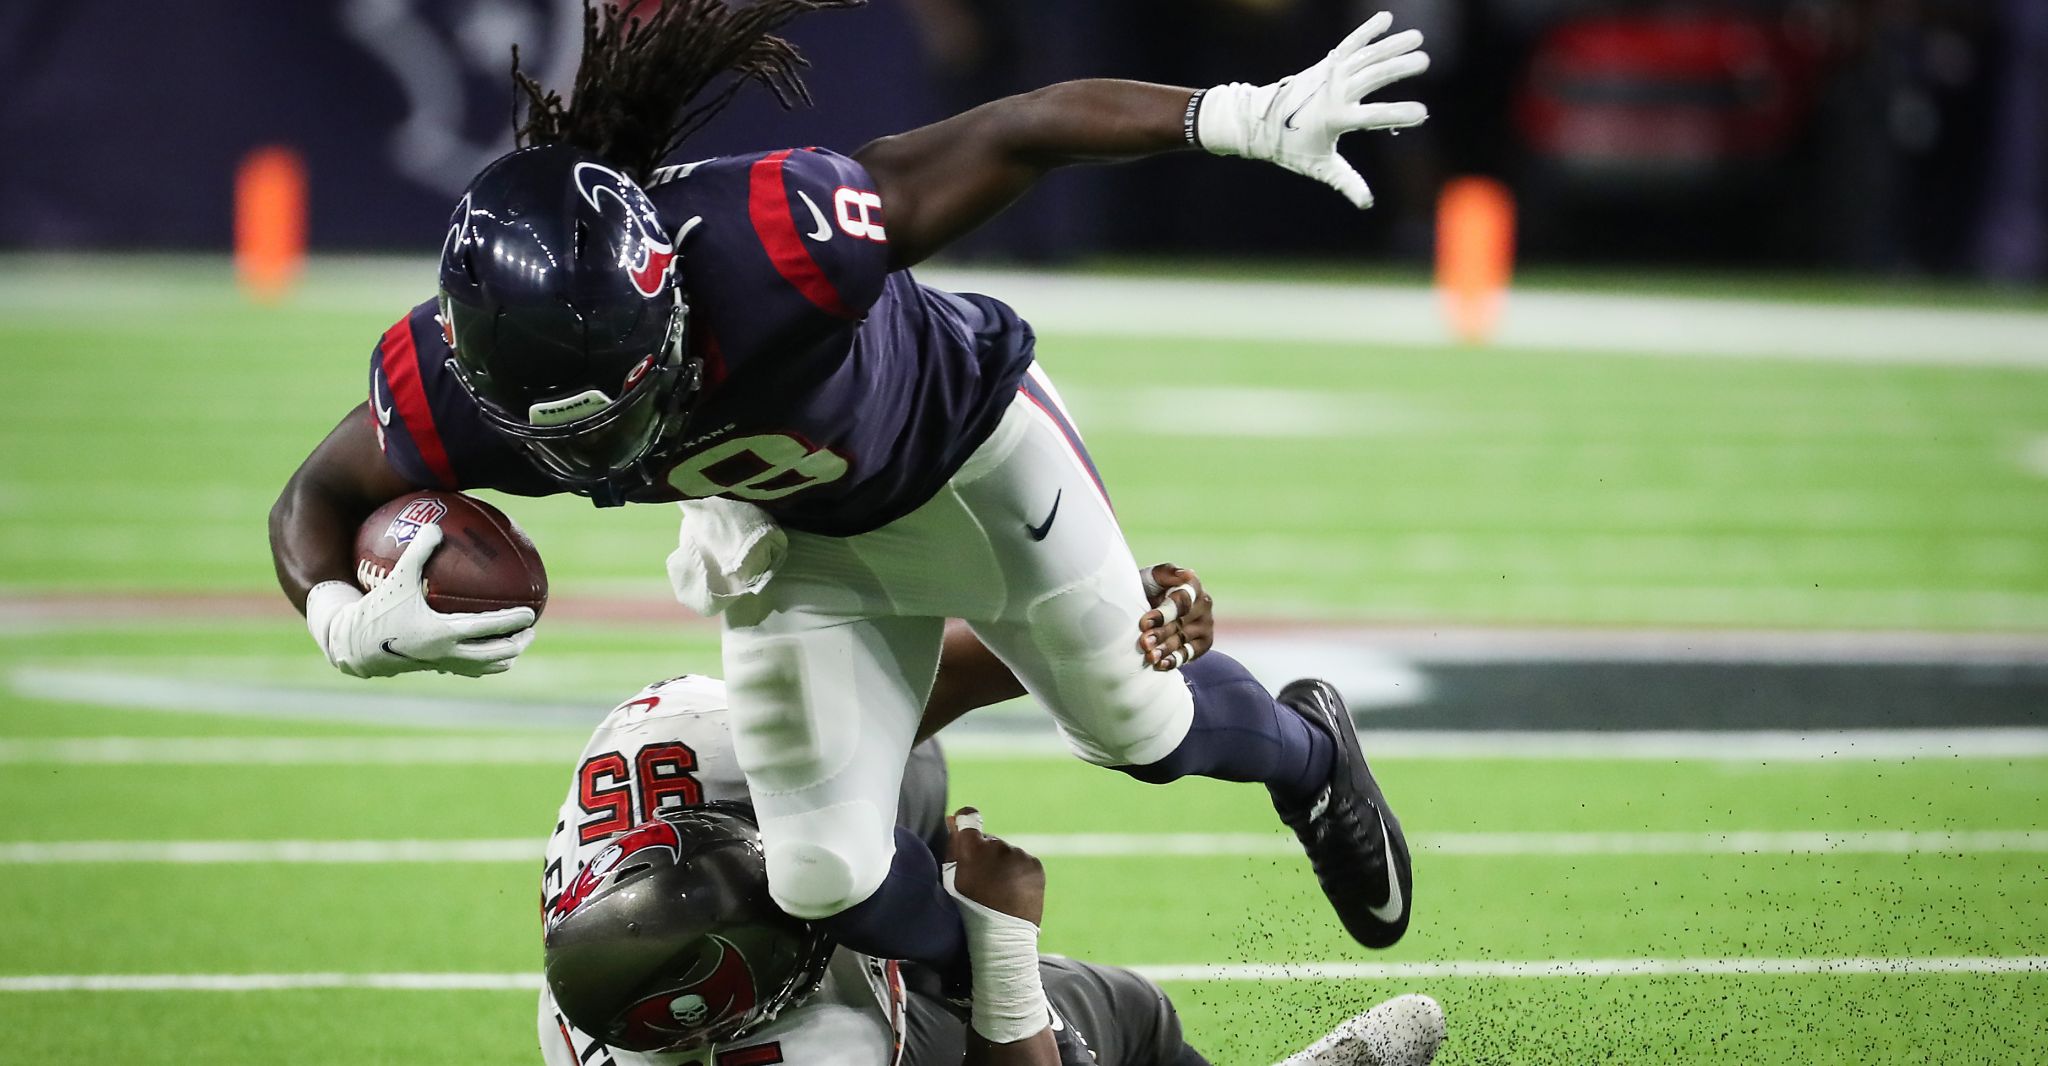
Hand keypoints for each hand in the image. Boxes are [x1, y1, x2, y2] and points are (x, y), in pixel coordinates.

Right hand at [304, 523, 536, 677]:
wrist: (353, 645)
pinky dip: (482, 664)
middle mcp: (447, 653)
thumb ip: (418, 551)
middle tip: (531, 631)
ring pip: (484, 667)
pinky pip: (466, 670)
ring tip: (515, 646)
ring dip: (504, 658)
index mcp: (444, 632)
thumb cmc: (376, 609)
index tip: (530, 614)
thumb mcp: (397, 578)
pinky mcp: (433, 669)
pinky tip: (485, 652)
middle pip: (495, 654)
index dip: (513, 621)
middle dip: (517, 644)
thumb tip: (436, 526)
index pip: (489, 628)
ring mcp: (442, 664)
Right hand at [946, 807, 1044, 926]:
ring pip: (1007, 852)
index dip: (964, 823)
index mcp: (972, 849)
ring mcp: (1019, 855)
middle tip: (983, 882)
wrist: (1000, 940)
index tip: (963, 828)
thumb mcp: (951, 879)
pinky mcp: (1035, 865)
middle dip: (985, 854)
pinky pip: (1023, 862)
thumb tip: (955, 818)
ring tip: (998, 891)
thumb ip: (952, 846)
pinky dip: (1018, 872)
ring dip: (1003, 864)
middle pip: (989, 841)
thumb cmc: (966, 911)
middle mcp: (998, 846)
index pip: (968, 818)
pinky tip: (1011, 892)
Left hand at [1137, 564, 1212, 671]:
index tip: (1144, 623)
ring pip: (1183, 639)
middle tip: (1144, 642)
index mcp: (1192, 584)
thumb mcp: (1152, 577)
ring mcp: (1206, 624)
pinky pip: (1190, 653)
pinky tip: (1160, 665)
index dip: (1163, 613)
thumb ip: (1166, 572)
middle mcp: (1204, 603)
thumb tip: (1186, 574)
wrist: (1145, 607)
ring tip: (1150, 656)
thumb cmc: (1147, 587)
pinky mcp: (1204, 642)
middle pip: (1181, 622)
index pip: (1181, 601)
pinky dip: (1174, 660)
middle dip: (1161, 633)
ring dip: (1165, 649)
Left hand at [1194, 11, 1428, 207]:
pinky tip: (1386, 18)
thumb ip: (1345, 182)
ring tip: (1417, 38)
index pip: (1371, 117)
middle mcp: (1333, 92)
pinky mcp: (1326, 63)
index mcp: (1334, 119)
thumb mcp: (1319, 167)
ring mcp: (1329, 74)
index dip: (1396, 114)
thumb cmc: (1291, 147)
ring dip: (1391, 45)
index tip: (1422, 113)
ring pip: (1365, 56)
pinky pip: (1350, 44)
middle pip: (1370, 77)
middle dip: (1398, 68)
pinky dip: (1366, 31)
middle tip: (1425, 61)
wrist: (1259, 121)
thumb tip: (1366, 203)